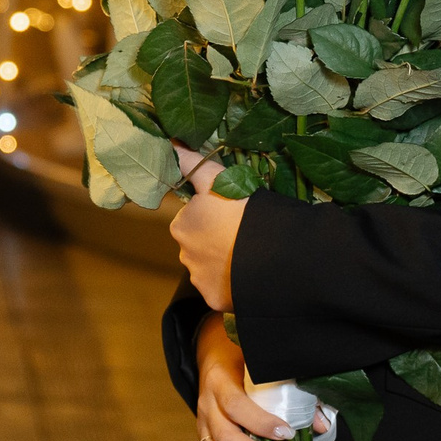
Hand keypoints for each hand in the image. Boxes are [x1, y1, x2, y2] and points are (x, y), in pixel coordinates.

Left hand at [171, 144, 242, 310]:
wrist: (271, 256)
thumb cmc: (244, 211)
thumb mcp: (219, 179)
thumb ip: (191, 162)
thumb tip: (169, 141)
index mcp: (183, 224)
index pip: (194, 219)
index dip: (214, 215)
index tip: (235, 216)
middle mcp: (184, 253)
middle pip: (199, 245)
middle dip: (216, 242)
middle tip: (245, 235)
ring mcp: (199, 279)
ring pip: (209, 268)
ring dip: (223, 264)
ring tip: (251, 256)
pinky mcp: (214, 299)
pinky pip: (220, 289)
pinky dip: (231, 284)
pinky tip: (249, 275)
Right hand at [193, 312, 327, 440]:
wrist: (212, 355)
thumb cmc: (243, 361)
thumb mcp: (264, 367)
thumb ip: (293, 392)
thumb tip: (320, 426)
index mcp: (220, 384)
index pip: (237, 406)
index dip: (261, 422)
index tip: (288, 434)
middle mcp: (206, 408)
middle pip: (226, 440)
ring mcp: (201, 429)